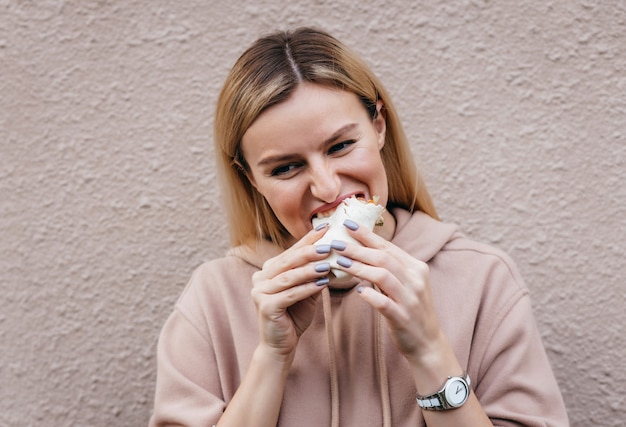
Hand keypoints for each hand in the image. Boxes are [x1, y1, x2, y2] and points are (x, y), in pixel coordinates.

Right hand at [250, 226, 331, 360]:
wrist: (280, 344)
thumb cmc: (294, 315)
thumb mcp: (306, 290)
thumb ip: (314, 274)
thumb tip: (332, 255)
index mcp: (268, 270)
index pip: (291, 251)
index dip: (308, 240)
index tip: (325, 228)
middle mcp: (260, 278)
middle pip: (288, 261)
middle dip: (309, 252)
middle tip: (328, 245)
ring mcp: (260, 292)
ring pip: (289, 277)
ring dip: (310, 270)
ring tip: (328, 265)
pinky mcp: (265, 306)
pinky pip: (290, 294)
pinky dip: (307, 288)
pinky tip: (322, 284)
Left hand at [331, 221, 446, 366]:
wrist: (428, 344)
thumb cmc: (411, 310)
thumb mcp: (406, 284)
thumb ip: (390, 268)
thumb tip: (362, 250)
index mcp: (416, 268)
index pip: (388, 246)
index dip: (367, 235)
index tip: (347, 224)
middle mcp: (416, 280)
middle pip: (384, 257)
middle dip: (358, 248)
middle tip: (336, 243)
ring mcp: (410, 299)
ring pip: (383, 276)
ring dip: (359, 267)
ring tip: (340, 262)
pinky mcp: (403, 318)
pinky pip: (385, 303)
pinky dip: (370, 295)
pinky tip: (358, 291)